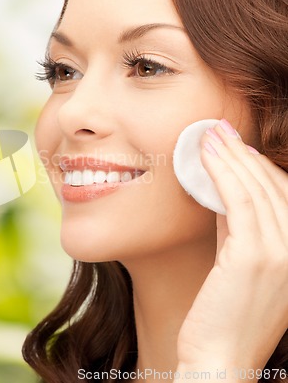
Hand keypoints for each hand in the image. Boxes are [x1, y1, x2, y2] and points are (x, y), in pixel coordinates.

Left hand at [176, 119, 287, 376]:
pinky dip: (223, 173)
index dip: (260, 166)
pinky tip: (207, 156)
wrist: (219, 358)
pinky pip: (239, 202)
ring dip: (232, 156)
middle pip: (274, 187)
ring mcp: (283, 254)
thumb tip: (223, 191)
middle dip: (244, 153)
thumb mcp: (238, 262)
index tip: (236, 145)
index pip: (283, 196)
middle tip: (220, 129)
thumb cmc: (224, 312)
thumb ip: (238, 228)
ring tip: (211, 134)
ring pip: (257, 189)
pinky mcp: (257, 257)